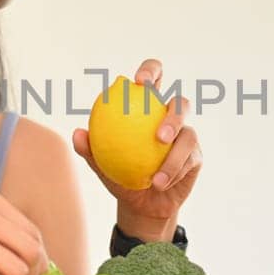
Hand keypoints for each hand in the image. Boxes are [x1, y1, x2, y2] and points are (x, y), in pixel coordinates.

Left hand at [72, 58, 201, 233]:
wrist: (141, 203)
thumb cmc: (119, 177)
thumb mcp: (102, 165)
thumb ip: (90, 149)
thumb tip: (77, 133)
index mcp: (148, 108)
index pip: (154, 80)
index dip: (151, 71)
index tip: (139, 81)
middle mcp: (171, 118)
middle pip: (181, 103)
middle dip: (173, 114)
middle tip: (158, 135)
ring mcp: (186, 136)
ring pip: (187, 136)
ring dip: (173, 157)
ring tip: (157, 175)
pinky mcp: (195, 156)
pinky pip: (188, 161)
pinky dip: (173, 173)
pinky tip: (160, 184)